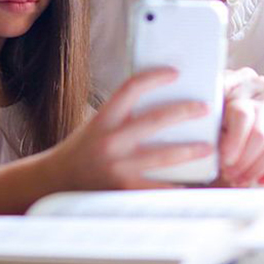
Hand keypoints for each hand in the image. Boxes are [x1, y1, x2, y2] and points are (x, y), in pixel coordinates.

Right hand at [47, 68, 214, 190]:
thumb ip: (122, 117)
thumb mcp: (97, 125)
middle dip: (184, 112)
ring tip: (208, 147)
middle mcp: (110, 140)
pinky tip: (192, 183)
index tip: (175, 73)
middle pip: (155, 120)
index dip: (154, 77)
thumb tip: (159, 103)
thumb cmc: (82, 151)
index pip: (130, 88)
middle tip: (205, 108)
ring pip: (163, 156)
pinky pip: (158, 187)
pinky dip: (177, 185)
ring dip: (190, 151)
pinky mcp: (124, 190)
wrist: (55, 181)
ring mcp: (118, 167)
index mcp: (104, 119)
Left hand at [216, 69, 263, 185]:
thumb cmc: (221, 134)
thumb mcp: (211, 128)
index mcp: (241, 102)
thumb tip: (208, 146)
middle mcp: (263, 108)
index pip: (243, 116)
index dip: (234, 141)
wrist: (244, 135)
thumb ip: (210, 132)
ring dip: (256, 169)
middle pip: (260, 134)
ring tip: (240, 179)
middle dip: (244, 160)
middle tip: (230, 174)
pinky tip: (261, 181)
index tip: (225, 160)